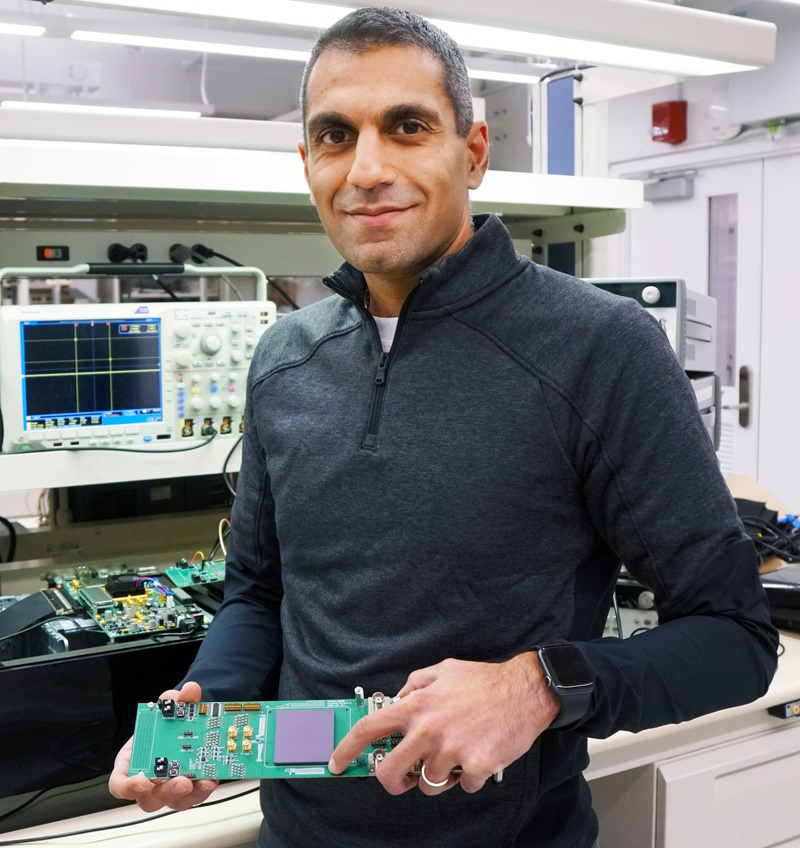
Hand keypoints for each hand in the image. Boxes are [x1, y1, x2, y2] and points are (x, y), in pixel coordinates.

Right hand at [108, 681, 218, 811]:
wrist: (186, 723)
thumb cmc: (166, 720)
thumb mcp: (169, 704)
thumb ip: (175, 697)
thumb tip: (190, 690)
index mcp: (132, 763)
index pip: (119, 784)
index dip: (127, 787)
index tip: (141, 781)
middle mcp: (149, 781)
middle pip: (150, 799)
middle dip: (166, 792)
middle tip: (180, 781)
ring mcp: (169, 788)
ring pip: (176, 801)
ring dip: (190, 793)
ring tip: (204, 780)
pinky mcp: (190, 788)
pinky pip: (195, 795)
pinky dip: (204, 788)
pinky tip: (214, 777)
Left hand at [328, 653, 560, 795]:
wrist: (524, 690)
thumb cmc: (484, 680)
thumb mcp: (442, 670)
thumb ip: (415, 684)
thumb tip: (397, 699)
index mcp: (417, 705)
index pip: (369, 729)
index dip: (346, 748)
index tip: (336, 762)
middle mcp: (428, 729)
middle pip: (390, 772)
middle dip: (392, 780)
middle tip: (403, 776)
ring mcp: (451, 750)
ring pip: (427, 784)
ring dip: (438, 776)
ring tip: (454, 755)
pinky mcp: (475, 766)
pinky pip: (462, 786)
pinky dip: (469, 776)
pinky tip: (479, 755)